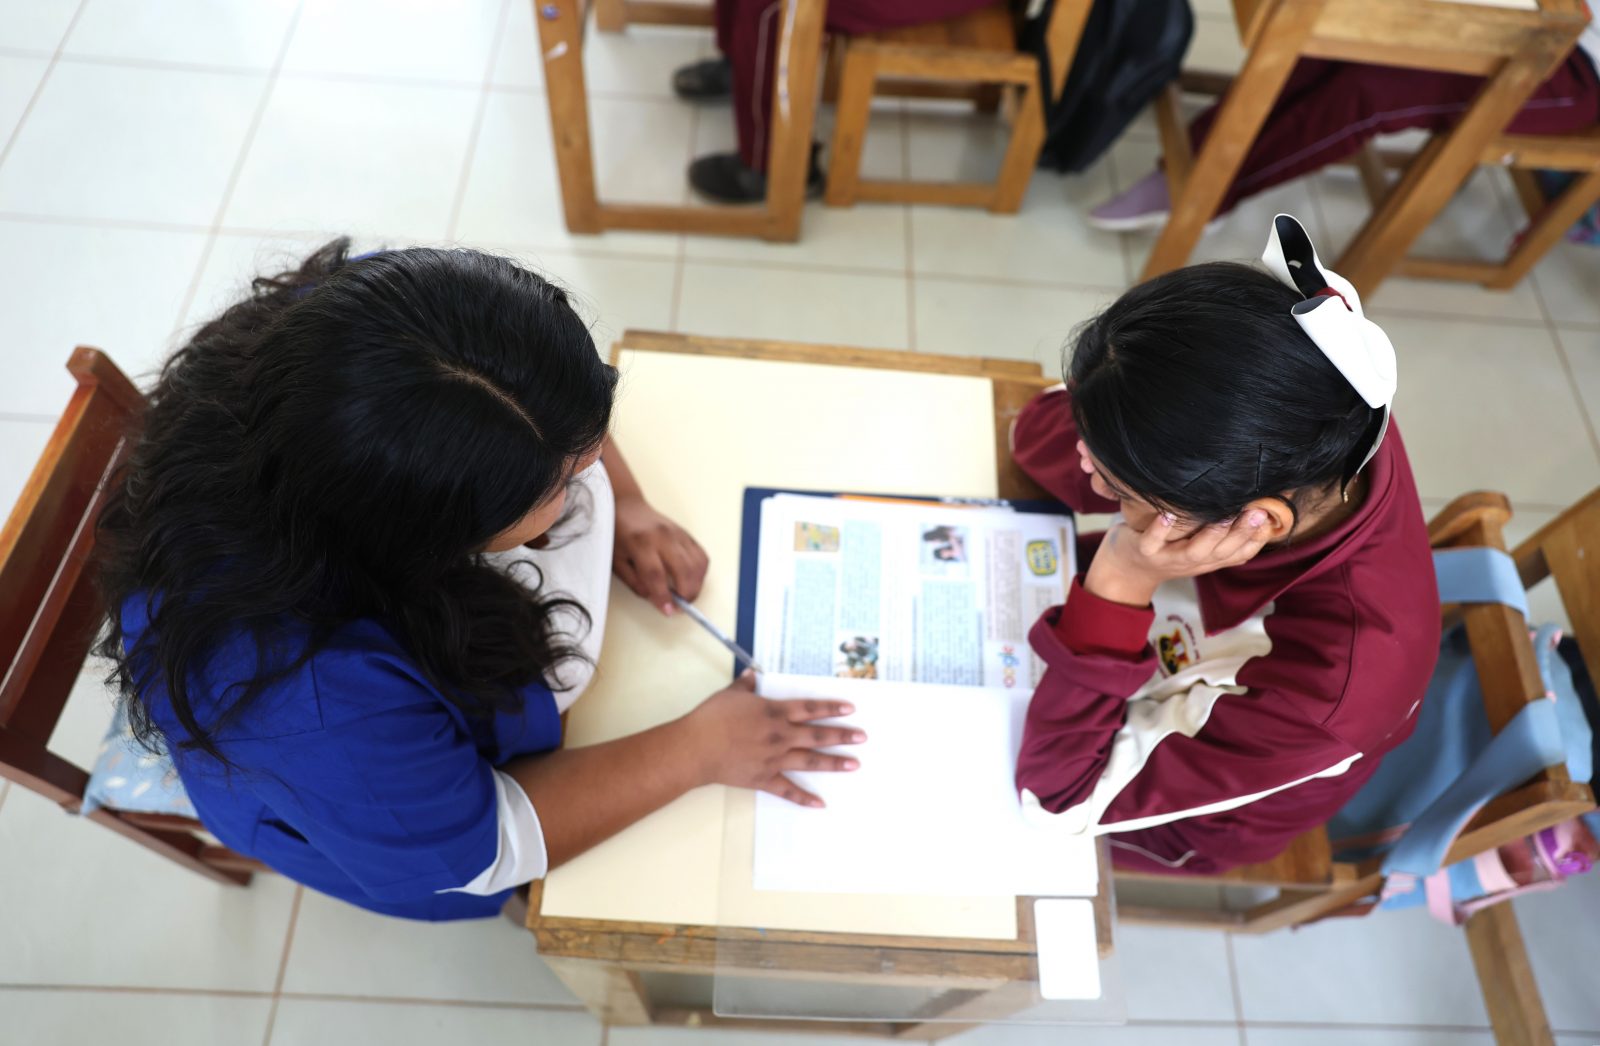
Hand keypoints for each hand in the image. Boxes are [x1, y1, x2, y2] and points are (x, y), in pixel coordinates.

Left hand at [612, 494, 709, 614]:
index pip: (656, 575)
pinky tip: (692, 580)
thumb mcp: (616, 560)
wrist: (627, 506)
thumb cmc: (618, 533)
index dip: (663, 596)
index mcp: (640, 542)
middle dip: (686, 594)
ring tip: (687, 596)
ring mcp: (677, 534)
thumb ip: (634, 581)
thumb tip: (654, 598)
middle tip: (680, 607)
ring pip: (697, 564)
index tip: (668, 610)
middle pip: (683, 570)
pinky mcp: (686, 534)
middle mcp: (662, 536)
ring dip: (696, 585)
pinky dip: (700, 573)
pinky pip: (701, 556)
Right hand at [680, 672, 864, 807]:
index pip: (810, 708)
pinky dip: (804, 798)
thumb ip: (745, 685)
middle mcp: (780, 735)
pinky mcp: (764, 778)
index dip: (831, 708)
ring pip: (810, 761)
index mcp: (774, 712)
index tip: (851, 710)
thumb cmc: (712, 718)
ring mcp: (775, 759)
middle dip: (842, 736)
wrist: (696, 748)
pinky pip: (788, 790)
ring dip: (834, 763)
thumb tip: (751, 674)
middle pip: (817, 735)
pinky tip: (820, 803)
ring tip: (854, 764)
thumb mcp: (730, 695)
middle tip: (862, 737)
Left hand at [1085, 510, 1272, 606]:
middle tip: (1258, 512)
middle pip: (1221, 552)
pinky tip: (1168, 514)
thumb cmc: (1167, 548)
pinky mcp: (1143, 551)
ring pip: (1194, 552)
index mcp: (1208, 560)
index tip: (1271, 518)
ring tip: (1223, 515)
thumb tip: (1259, 514)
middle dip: (1241, 533)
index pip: (1239, 554)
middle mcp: (1191, 562)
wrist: (1125, 569)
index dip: (1256, 539)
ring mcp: (1167, 558)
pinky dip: (1160, 529)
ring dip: (1210, 535)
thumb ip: (1222, 536)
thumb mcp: (1198, 547)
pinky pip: (1152, 542)